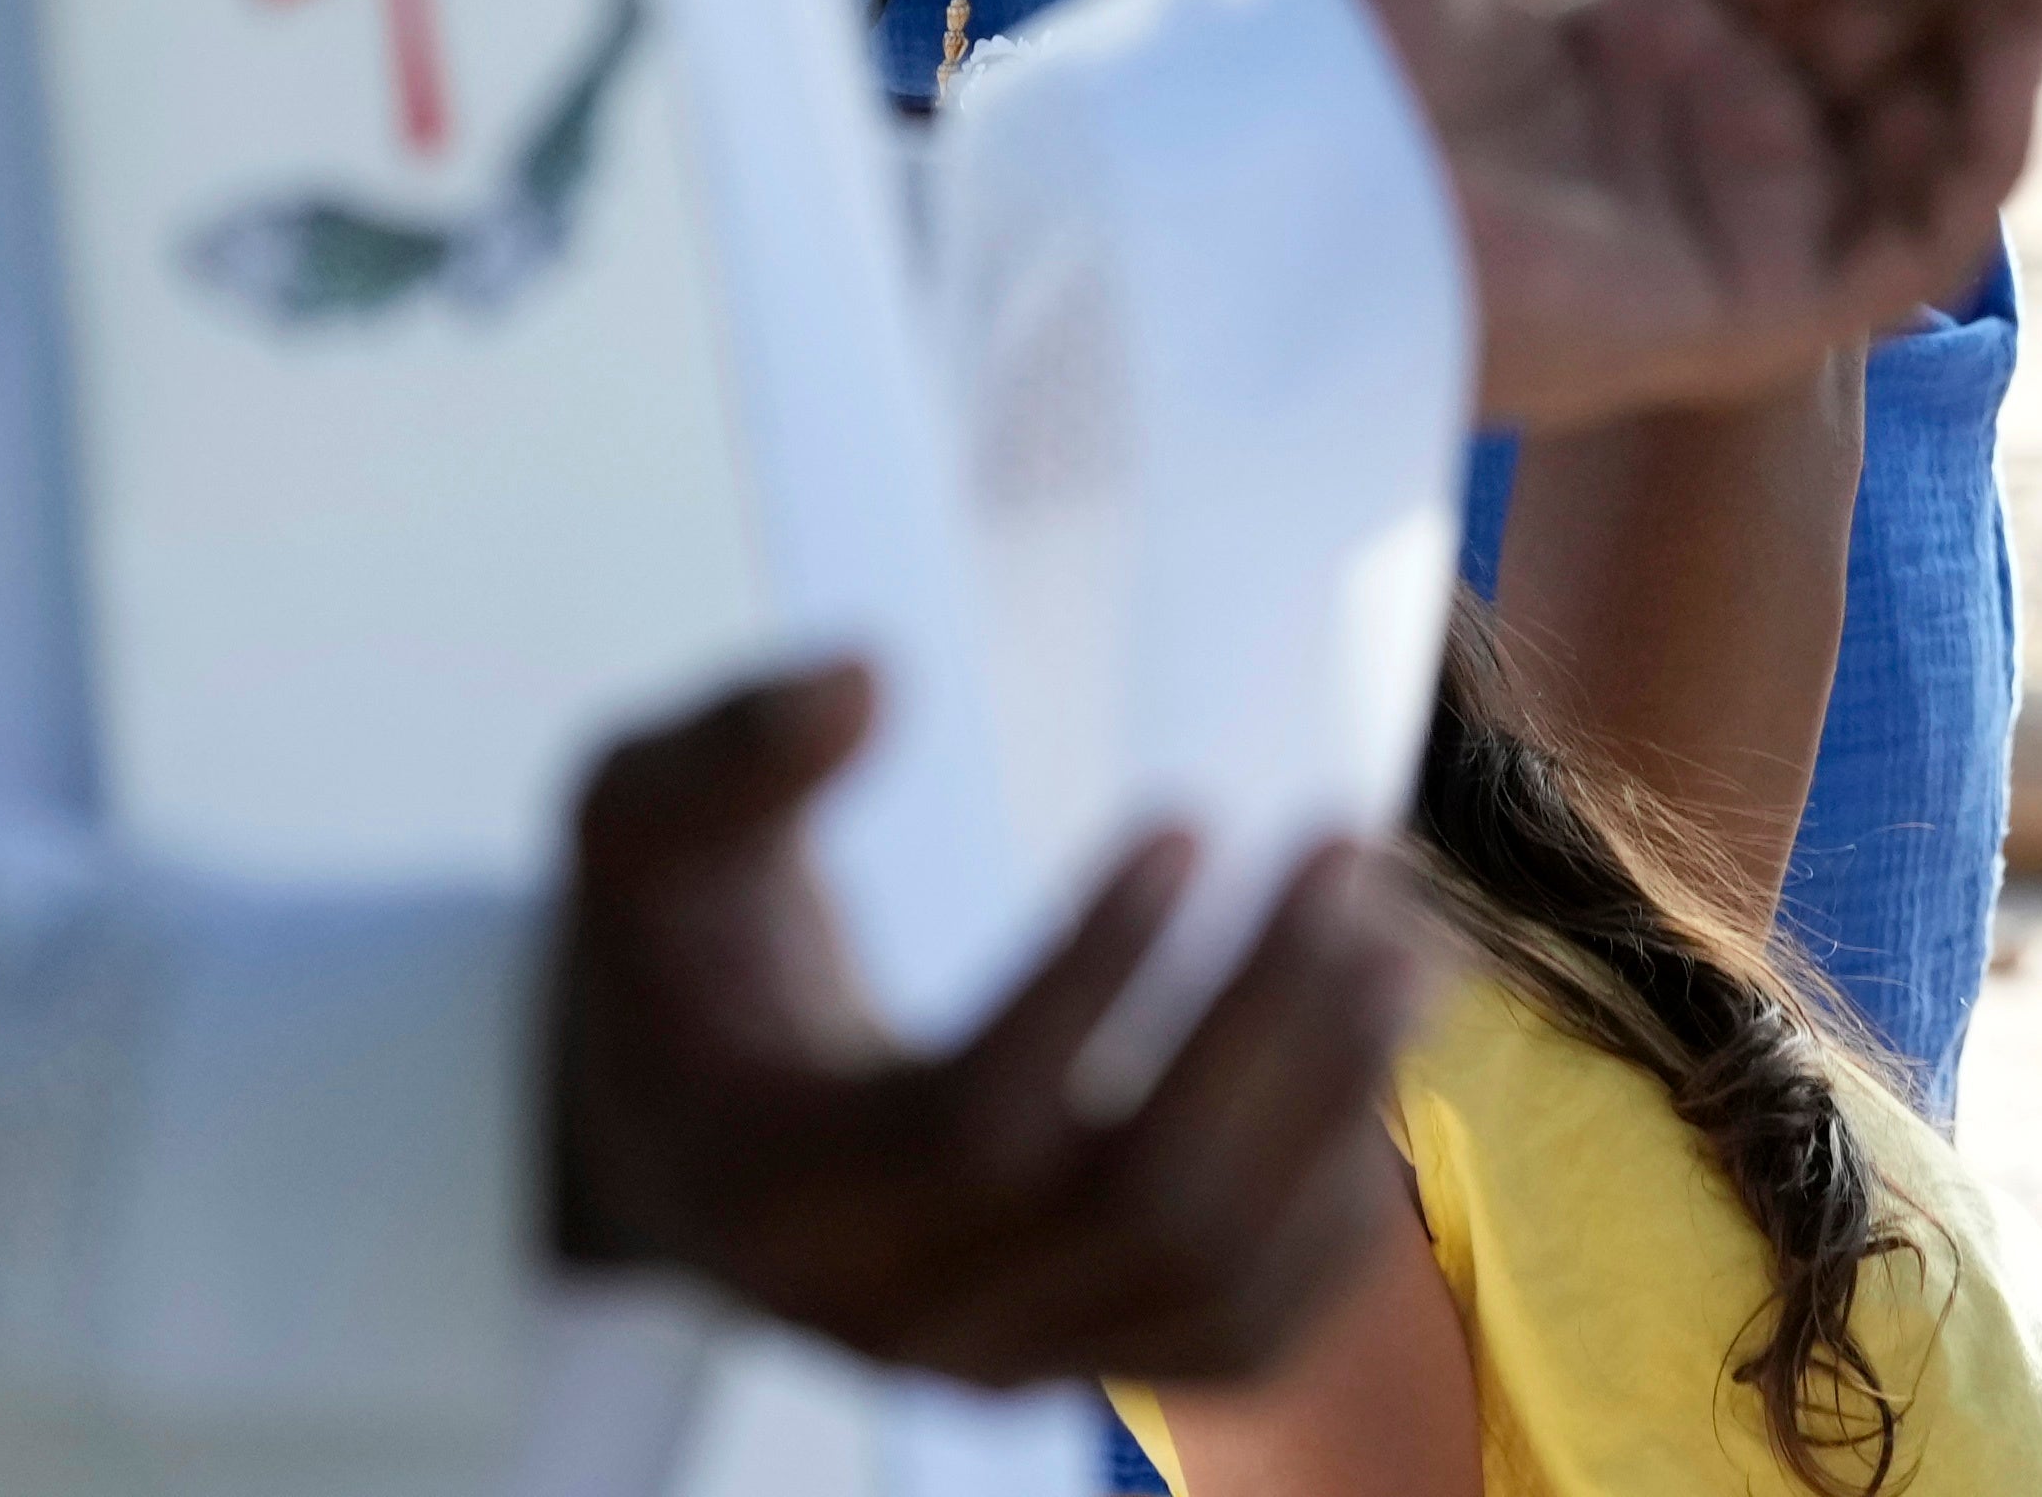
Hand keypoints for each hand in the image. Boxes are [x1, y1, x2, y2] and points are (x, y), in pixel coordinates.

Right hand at [547, 659, 1423, 1387]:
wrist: (682, 1146)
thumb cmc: (676, 969)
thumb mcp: (641, 831)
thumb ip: (729, 753)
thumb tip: (866, 683)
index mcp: (778, 1189)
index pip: (973, 1127)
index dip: (1095, 983)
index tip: (1184, 826)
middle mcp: (894, 1310)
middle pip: (1138, 1201)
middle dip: (1271, 1021)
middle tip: (1344, 853)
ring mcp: (1001, 1355)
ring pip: (1218, 1269)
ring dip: (1337, 1096)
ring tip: (1400, 932)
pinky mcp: (1083, 1358)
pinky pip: (1250, 1330)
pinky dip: (1340, 1201)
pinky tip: (1375, 1052)